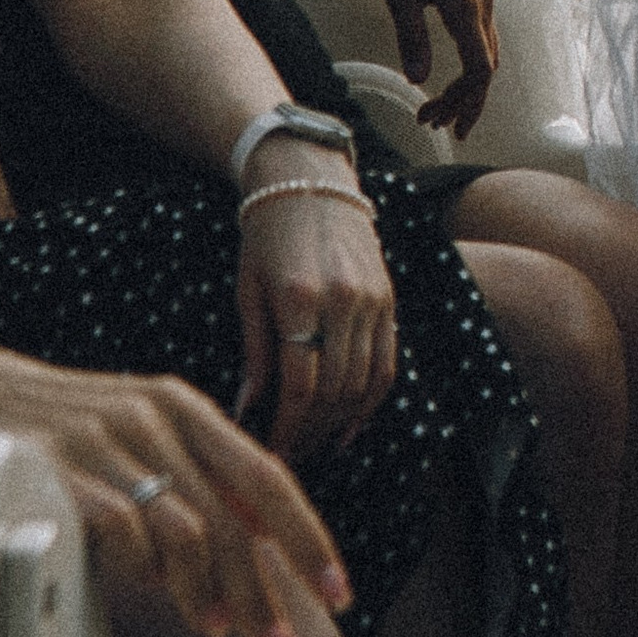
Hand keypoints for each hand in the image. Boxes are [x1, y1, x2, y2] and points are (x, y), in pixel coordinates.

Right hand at [0, 352, 354, 636]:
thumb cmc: (68, 428)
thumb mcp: (145, 435)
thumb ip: (199, 477)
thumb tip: (262, 542)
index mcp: (186, 409)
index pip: (269, 479)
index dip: (308, 540)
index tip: (338, 593)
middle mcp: (157, 419)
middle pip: (235, 516)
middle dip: (265, 591)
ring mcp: (109, 443)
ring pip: (187, 527)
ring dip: (209, 591)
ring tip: (220, 631)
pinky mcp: (62, 471)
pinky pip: (124, 529)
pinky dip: (147, 571)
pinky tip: (152, 595)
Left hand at [235, 179, 398, 461]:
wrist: (310, 180)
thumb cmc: (267, 236)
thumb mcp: (248, 290)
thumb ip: (253, 352)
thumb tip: (248, 411)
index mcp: (300, 297)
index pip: (299, 386)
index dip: (285, 429)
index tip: (270, 453)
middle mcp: (343, 299)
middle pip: (334, 390)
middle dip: (311, 433)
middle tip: (290, 456)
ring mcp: (373, 298)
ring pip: (363, 382)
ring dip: (339, 423)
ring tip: (315, 444)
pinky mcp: (390, 296)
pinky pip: (387, 361)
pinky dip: (372, 400)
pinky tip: (351, 425)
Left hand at [372, 0, 499, 134]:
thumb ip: (411, 35)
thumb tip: (418, 80)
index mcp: (464, 3)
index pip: (479, 66)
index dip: (464, 100)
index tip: (439, 121)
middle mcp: (483, 3)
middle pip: (486, 67)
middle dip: (463, 102)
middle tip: (429, 124)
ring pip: (487, 55)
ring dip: (466, 88)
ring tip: (436, 112)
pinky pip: (483, 40)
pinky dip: (470, 67)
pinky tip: (451, 80)